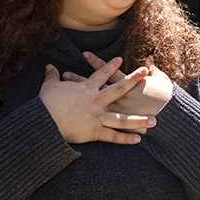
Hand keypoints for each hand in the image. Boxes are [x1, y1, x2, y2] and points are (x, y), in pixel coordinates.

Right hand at [39, 56, 155, 143]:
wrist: (44, 121)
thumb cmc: (46, 103)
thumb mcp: (50, 86)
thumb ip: (52, 76)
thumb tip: (49, 66)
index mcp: (87, 88)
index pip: (101, 74)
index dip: (111, 65)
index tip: (120, 59)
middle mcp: (96, 101)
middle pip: (119, 89)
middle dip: (133, 80)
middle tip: (144, 74)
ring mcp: (98, 116)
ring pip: (122, 118)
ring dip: (139, 119)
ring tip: (154, 119)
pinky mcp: (95, 131)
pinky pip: (113, 136)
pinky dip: (125, 139)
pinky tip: (138, 139)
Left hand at [63, 53, 172, 133]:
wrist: (170, 116)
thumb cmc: (165, 97)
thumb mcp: (160, 79)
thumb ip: (152, 69)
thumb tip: (148, 59)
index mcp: (127, 86)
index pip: (107, 71)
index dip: (96, 62)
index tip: (84, 54)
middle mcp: (117, 98)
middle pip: (94, 88)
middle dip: (79, 80)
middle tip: (65, 74)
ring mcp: (114, 112)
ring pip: (92, 106)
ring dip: (78, 101)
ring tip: (64, 98)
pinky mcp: (116, 126)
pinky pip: (100, 125)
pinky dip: (88, 126)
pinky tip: (75, 126)